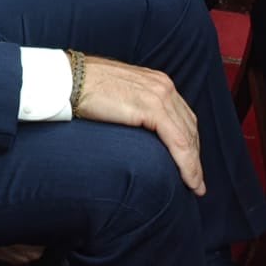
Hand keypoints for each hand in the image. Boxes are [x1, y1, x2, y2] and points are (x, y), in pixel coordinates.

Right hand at [75, 56, 203, 193]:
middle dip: (194, 156)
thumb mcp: (118, 97)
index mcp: (157, 82)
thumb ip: (133, 109)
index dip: (189, 143)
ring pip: (187, 137)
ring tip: (194, 186)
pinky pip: (177, 141)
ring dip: (194, 165)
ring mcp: (160, 95)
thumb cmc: (84, 89)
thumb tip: (137, 132)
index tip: (191, 164)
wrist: (68, 79)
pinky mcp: (152, 107)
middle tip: (196, 181)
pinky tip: (188, 180)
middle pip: (189, 127)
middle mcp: (164, 86)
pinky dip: (186, 164)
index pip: (182, 116)